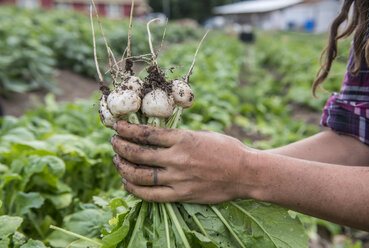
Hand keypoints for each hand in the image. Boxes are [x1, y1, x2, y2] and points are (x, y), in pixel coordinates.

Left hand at [111, 121, 258, 203]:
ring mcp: (178, 179)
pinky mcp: (181, 195)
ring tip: (116, 160)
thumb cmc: (227, 149)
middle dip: (120, 146)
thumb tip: (157, 135)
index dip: (127, 130)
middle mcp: (177, 158)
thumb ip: (179, 136)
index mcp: (183, 139)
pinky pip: (151, 195)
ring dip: (123, 166)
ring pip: (140, 175)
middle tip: (113, 142)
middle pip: (138, 153)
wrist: (246, 172)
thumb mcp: (202, 134)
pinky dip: (134, 189)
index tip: (117, 127)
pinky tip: (126, 182)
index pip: (146, 133)